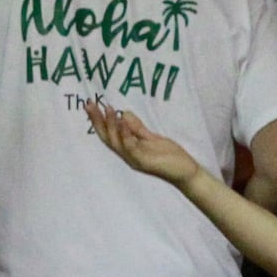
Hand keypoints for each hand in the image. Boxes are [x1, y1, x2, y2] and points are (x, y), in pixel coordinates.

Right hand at [85, 99, 199, 186]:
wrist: (186, 172)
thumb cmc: (169, 157)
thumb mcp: (152, 139)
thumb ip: (138, 129)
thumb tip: (124, 114)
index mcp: (128, 150)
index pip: (108, 135)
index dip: (98, 121)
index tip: (90, 105)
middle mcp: (128, 156)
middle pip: (107, 138)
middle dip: (98, 121)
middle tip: (90, 104)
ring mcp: (135, 160)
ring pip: (117, 143)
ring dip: (111, 125)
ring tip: (108, 109)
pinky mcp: (145, 162)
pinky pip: (132, 148)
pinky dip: (126, 135)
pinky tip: (123, 122)